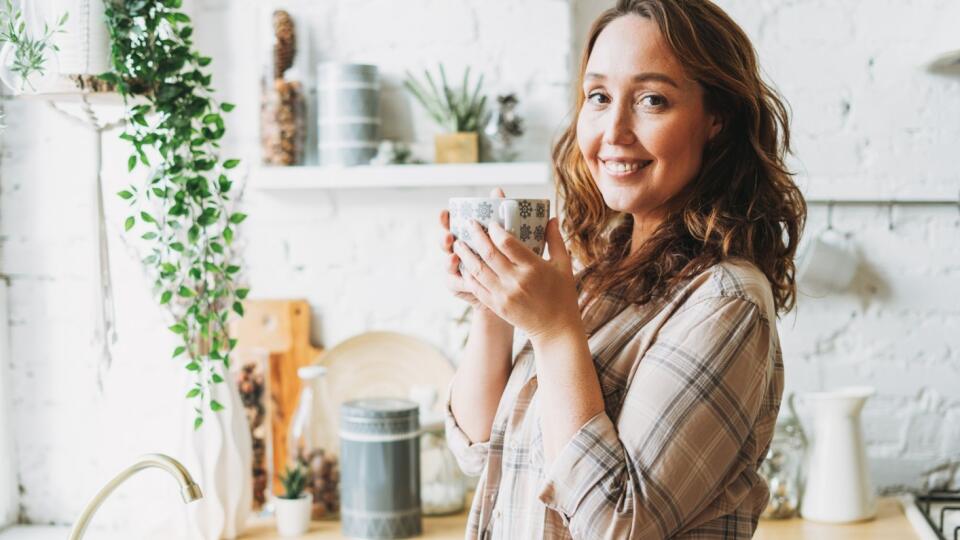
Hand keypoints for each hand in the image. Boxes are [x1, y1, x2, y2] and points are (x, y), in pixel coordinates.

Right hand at [440, 188, 508, 319]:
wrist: (512, 286)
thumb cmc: (507, 255)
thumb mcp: (504, 234)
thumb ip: (498, 212)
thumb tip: (497, 190)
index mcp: (466, 235)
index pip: (451, 224)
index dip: (445, 219)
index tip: (445, 213)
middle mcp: (458, 250)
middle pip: (445, 243)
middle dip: (443, 239)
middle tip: (449, 237)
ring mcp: (457, 268)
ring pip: (447, 264)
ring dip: (448, 261)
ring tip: (454, 258)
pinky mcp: (460, 286)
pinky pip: (454, 283)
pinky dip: (458, 281)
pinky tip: (464, 279)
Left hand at [452, 216, 581, 342]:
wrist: (556, 328)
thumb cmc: (562, 294)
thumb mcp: (563, 265)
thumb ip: (555, 240)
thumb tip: (552, 218)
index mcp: (533, 267)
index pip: (507, 243)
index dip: (495, 230)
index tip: (490, 222)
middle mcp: (517, 280)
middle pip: (489, 253)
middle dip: (476, 236)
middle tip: (469, 224)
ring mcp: (504, 295)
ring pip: (477, 270)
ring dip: (465, 254)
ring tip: (458, 243)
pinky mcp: (497, 306)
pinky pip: (477, 287)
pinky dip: (468, 275)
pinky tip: (464, 266)